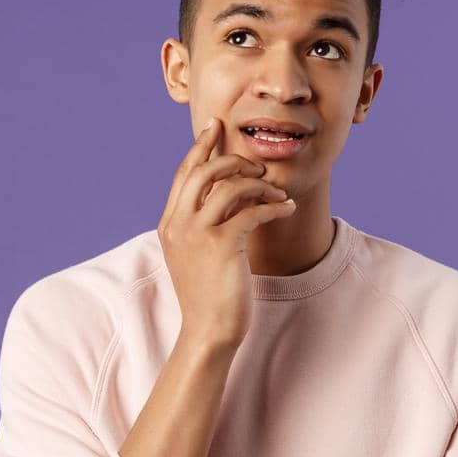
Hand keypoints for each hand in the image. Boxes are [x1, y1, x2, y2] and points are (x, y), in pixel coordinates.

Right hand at [157, 119, 296, 347]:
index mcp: (170, 224)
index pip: (184, 174)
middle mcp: (178, 224)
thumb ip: (205, 222)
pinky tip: (287, 209)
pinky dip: (273, 206)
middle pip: (204, 171)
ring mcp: (197, 234)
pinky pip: (251, 210)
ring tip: (278, 194)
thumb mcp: (199, 253)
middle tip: (258, 166)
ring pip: (228, 186)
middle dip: (233, 159)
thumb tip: (228, 193)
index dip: (200, 147)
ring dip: (260, 185)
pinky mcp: (220, 246)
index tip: (215, 126)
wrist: (208, 330)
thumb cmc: (210, 294)